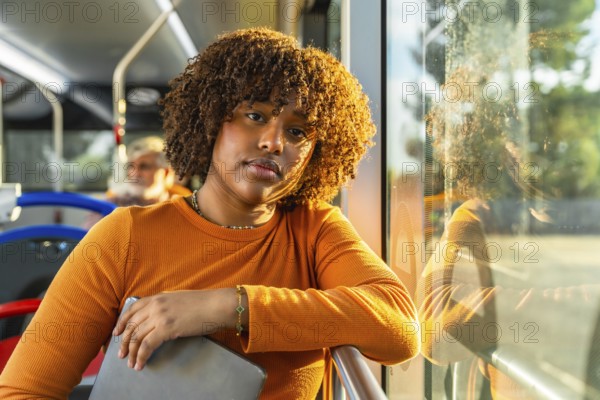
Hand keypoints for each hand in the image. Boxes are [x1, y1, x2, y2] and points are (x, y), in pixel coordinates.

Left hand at [113, 289, 236, 370]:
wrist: (215, 305)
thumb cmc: (203, 303)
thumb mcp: (179, 298)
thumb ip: (165, 304)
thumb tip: (158, 316)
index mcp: (157, 297)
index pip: (132, 309)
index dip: (121, 323)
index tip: (117, 333)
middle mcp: (155, 305)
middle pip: (131, 325)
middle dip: (124, 342)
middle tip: (122, 354)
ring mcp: (159, 316)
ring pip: (136, 337)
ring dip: (131, 352)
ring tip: (130, 363)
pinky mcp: (166, 328)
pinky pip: (146, 345)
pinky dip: (141, 357)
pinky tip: (140, 364)